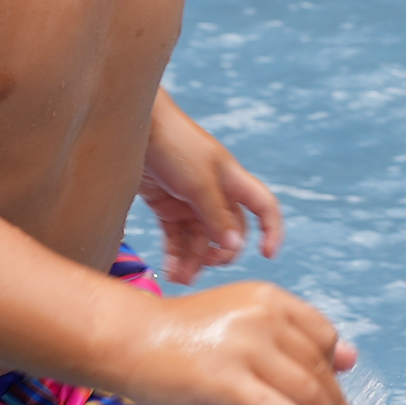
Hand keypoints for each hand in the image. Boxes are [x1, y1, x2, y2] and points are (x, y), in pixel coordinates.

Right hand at [122, 279, 357, 404]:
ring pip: (305, 391)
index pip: (322, 335)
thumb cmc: (182, 337)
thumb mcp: (240, 322)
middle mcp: (262, 318)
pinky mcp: (228, 382)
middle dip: (337, 403)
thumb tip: (350, 357)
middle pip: (316, 368)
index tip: (339, 391)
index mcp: (268, 298)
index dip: (335, 366)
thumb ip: (290, 337)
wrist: (128, 340)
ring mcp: (246, 348)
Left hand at [140, 92, 283, 283]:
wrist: (132, 126)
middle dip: (218, 253)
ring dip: (193, 260)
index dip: (272, 230)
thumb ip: (217, 215)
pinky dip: (175, 254)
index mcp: (232, 181)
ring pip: (199, 240)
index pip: (263, 208)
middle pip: (228, 233)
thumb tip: (235, 246)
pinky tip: (170, 270)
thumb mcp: (199, 182)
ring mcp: (189, 201)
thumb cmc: (173, 144)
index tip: (267, 254)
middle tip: (202, 267)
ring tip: (178, 278)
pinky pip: (176, 237)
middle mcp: (215, 193)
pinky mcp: (166, 206)